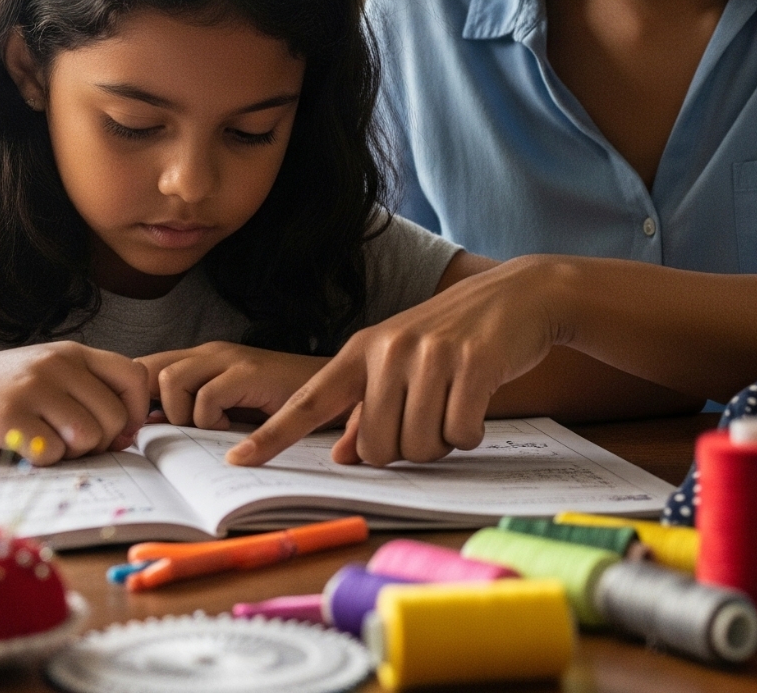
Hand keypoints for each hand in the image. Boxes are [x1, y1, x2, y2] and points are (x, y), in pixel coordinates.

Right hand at [0, 342, 149, 463]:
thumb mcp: (42, 373)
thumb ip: (84, 388)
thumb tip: (130, 428)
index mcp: (70, 353)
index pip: (133, 377)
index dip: (136, 412)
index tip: (119, 434)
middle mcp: (55, 364)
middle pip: (115, 417)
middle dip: (99, 443)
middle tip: (69, 445)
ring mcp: (31, 389)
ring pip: (88, 437)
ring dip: (71, 453)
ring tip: (44, 444)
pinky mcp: (7, 418)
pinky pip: (52, 453)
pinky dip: (41, 461)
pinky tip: (20, 448)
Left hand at [139, 343, 326, 429]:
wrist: (331, 391)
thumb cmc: (277, 403)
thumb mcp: (226, 405)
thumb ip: (190, 408)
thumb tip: (146, 424)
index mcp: (200, 358)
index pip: (144, 366)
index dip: (133, 397)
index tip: (145, 428)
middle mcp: (209, 352)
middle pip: (146, 369)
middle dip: (147, 406)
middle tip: (172, 432)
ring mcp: (229, 359)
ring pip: (170, 380)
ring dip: (184, 414)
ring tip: (213, 425)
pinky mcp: (248, 372)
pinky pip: (206, 398)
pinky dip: (212, 420)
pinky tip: (235, 426)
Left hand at [229, 257, 566, 467]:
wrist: (519, 295)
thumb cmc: (457, 335)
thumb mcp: (403, 362)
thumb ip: (368, 407)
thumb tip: (341, 455)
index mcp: (363, 351)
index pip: (309, 400)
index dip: (273, 435)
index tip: (237, 461)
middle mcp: (389, 351)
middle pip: (377, 447)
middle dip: (406, 451)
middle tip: (431, 420)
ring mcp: (430, 355)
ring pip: (419, 447)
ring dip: (442, 443)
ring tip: (455, 406)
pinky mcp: (471, 364)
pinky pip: (460, 434)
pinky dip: (471, 434)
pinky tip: (478, 405)